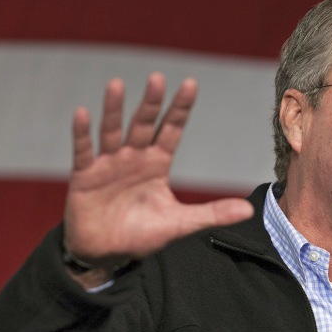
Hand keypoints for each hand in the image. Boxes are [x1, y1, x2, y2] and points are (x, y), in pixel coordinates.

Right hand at [63, 73, 253, 279]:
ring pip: (112, 132)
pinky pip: (83, 152)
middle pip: (143, 125)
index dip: (180, 109)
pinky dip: (82, 134)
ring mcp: (108, 164)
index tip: (190, 83)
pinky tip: (83, 113)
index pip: (171, 130)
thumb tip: (249, 210)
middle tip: (157, 78)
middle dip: (151, 103)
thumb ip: (213, 213)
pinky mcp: (85, 177)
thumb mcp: (181, 223)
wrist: (106, 253)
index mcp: (157, 164)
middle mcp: (133, 157)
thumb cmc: (142, 234)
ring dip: (114, 110)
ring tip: (116, 84)